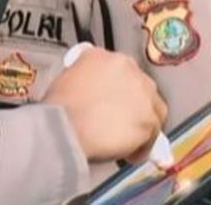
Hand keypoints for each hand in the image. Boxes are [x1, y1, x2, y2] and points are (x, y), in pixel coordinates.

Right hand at [42, 47, 166, 162]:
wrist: (63, 127)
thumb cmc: (58, 109)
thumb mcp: (66, 80)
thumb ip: (86, 78)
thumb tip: (93, 92)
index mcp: (104, 56)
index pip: (122, 72)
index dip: (119, 90)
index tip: (114, 102)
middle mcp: (128, 69)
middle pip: (142, 88)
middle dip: (134, 105)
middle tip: (119, 121)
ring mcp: (142, 93)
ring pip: (152, 110)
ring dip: (141, 124)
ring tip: (125, 140)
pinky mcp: (149, 118)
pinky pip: (152, 135)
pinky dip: (143, 146)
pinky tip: (128, 153)